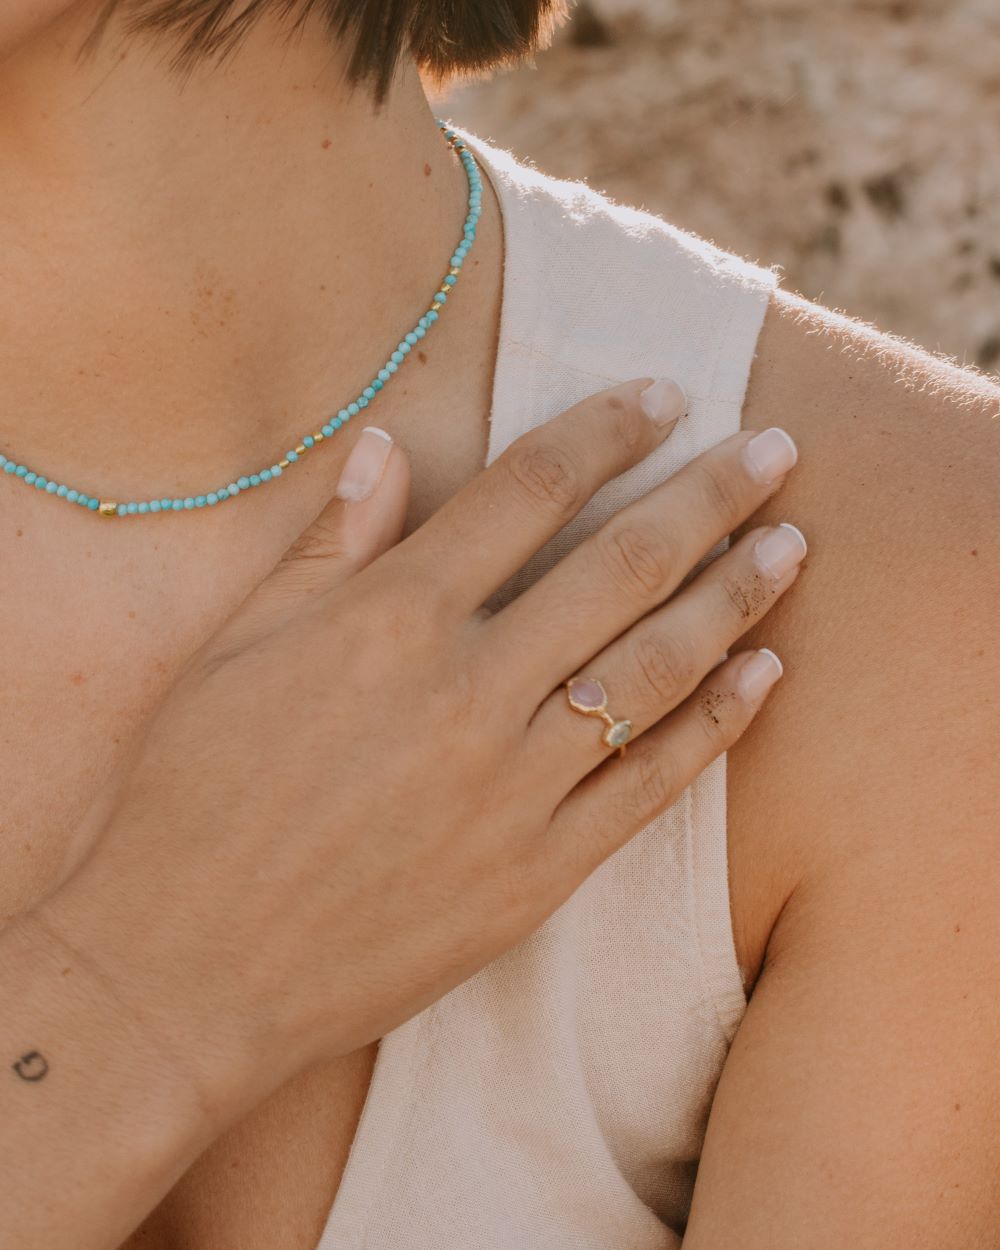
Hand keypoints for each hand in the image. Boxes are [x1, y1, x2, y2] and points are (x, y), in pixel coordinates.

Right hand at [30, 377, 804, 1129]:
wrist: (177, 971)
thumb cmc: (183, 798)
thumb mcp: (232, 650)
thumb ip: (324, 545)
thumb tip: (385, 445)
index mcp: (388, 620)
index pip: (527, 491)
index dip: (606, 430)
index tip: (665, 393)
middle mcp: (466, 692)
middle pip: (621, 566)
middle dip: (711, 495)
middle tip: (779, 448)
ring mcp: (511, 790)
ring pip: (655, 668)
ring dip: (735, 596)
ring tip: (792, 545)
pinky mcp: (534, 877)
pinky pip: (649, 787)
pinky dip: (717, 725)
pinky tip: (766, 674)